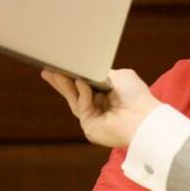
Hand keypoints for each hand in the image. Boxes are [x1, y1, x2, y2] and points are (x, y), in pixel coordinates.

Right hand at [41, 68, 160, 147]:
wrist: (142, 117)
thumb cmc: (136, 96)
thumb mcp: (119, 76)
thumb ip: (102, 71)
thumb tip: (89, 68)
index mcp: (107, 94)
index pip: (85, 84)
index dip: (73, 74)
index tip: (61, 64)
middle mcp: (99, 106)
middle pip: (74, 92)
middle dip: (61, 80)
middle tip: (47, 68)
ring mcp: (92, 117)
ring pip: (74, 99)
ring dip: (63, 85)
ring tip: (53, 71)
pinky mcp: (89, 126)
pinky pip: (82, 105)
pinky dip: (82, 93)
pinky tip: (79, 81)